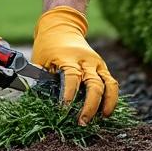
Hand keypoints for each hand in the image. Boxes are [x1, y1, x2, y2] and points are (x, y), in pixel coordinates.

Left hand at [32, 6, 118, 124]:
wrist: (61, 28)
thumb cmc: (47, 47)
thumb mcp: (40, 61)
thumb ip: (42, 80)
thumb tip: (42, 104)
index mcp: (67, 58)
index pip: (72, 78)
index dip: (69, 95)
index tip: (64, 111)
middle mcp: (85, 60)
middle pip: (94, 85)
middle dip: (90, 106)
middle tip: (83, 122)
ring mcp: (96, 63)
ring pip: (109, 84)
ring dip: (107, 103)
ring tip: (102, 119)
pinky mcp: (102, 67)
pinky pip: (111, 83)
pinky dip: (111, 98)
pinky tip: (106, 111)